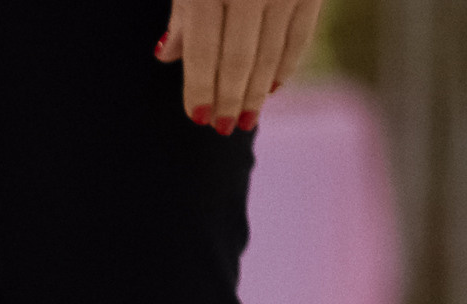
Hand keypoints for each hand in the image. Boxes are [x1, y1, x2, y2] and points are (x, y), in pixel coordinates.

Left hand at [154, 0, 322, 134]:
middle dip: (229, 99)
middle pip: (239, 61)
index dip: (201, 90)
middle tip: (223, 128)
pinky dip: (285, 66)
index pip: (205, 54)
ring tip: (245, 118)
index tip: (197, 118)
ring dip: (257, 92)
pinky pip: (299, 37)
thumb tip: (167, 57)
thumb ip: (182, 12)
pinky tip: (272, 87)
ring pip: (271, 55)